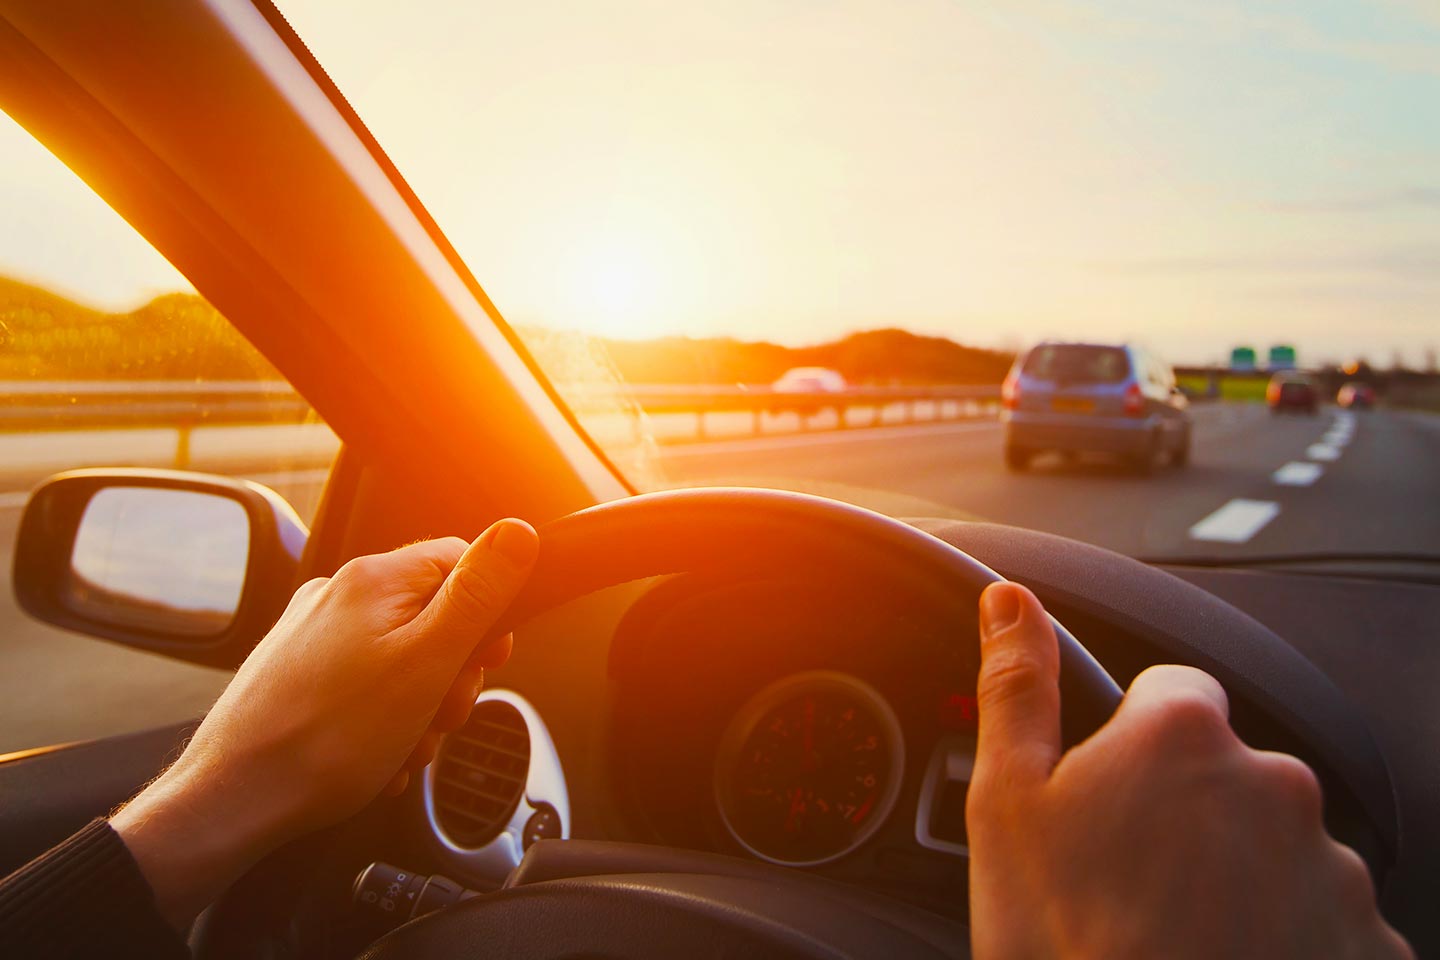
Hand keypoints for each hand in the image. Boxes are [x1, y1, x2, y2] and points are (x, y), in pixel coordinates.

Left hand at [111, 519, 538, 927]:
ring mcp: (312, 635)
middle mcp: (337, 595)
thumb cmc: (328, 739)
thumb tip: (517, 533)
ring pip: (401, 658)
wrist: (235, 799)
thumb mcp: (428, 662)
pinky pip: (364, 687)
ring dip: (419, 707)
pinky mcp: (296, 674)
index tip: (487, 661)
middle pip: (433, 616)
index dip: (487, 615)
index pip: (461, 562)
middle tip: (438, 716)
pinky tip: (375, 755)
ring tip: (401, 747)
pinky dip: (382, 722)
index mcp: (374, 580)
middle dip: (450, 674)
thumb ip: (478, 595)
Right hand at [966, 581, 1410, 959]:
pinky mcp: (1368, 944)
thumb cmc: (1063, 943)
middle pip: (1228, 772)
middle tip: (1129, 881)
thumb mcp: (1007, 804)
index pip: (1172, 692)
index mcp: (1183, 737)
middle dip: (1187, 811)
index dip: (1131, 741)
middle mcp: (1274, 785)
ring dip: (1239, 876)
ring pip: (1277, 847)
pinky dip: (1285, 937)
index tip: (1108, 798)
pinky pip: (1323, 919)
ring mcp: (1331, 869)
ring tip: (1174, 935)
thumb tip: (1011, 602)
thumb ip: (1018, 687)